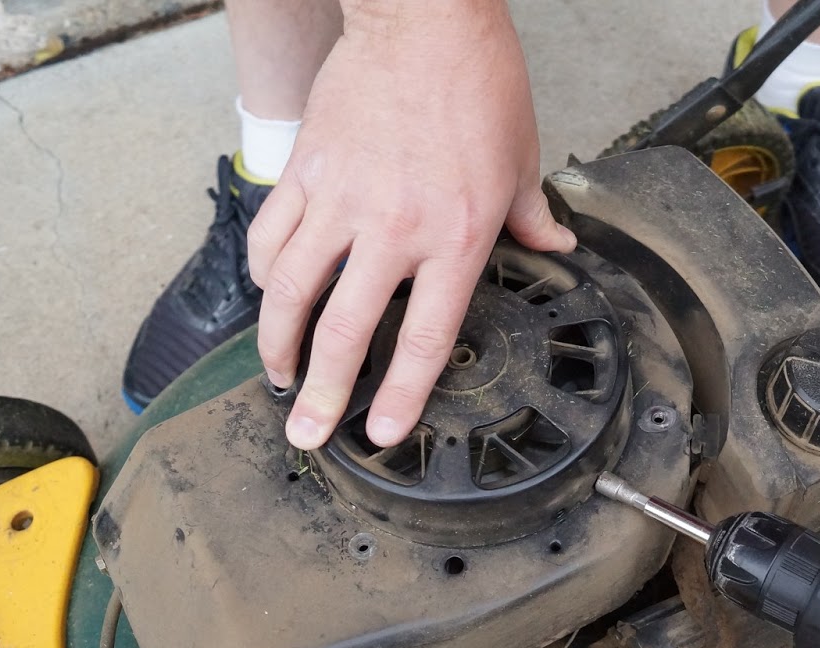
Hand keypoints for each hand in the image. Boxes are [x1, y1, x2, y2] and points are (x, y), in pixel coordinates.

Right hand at [247, 0, 574, 450]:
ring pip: (292, 291)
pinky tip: (269, 296)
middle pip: (347, 331)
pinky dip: (264, 273)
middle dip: (323, 394)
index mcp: (457, 236)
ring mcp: (342, 200)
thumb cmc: (478, 81)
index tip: (382, 431)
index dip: (402, 394)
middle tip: (306, 434)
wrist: (423, 18)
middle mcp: (395, 229)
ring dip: (278, 344)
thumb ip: (532, 216)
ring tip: (279, 376)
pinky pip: (272, 234)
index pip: (426, 336)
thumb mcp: (522, 157)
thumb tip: (555, 247)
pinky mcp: (306, 170)